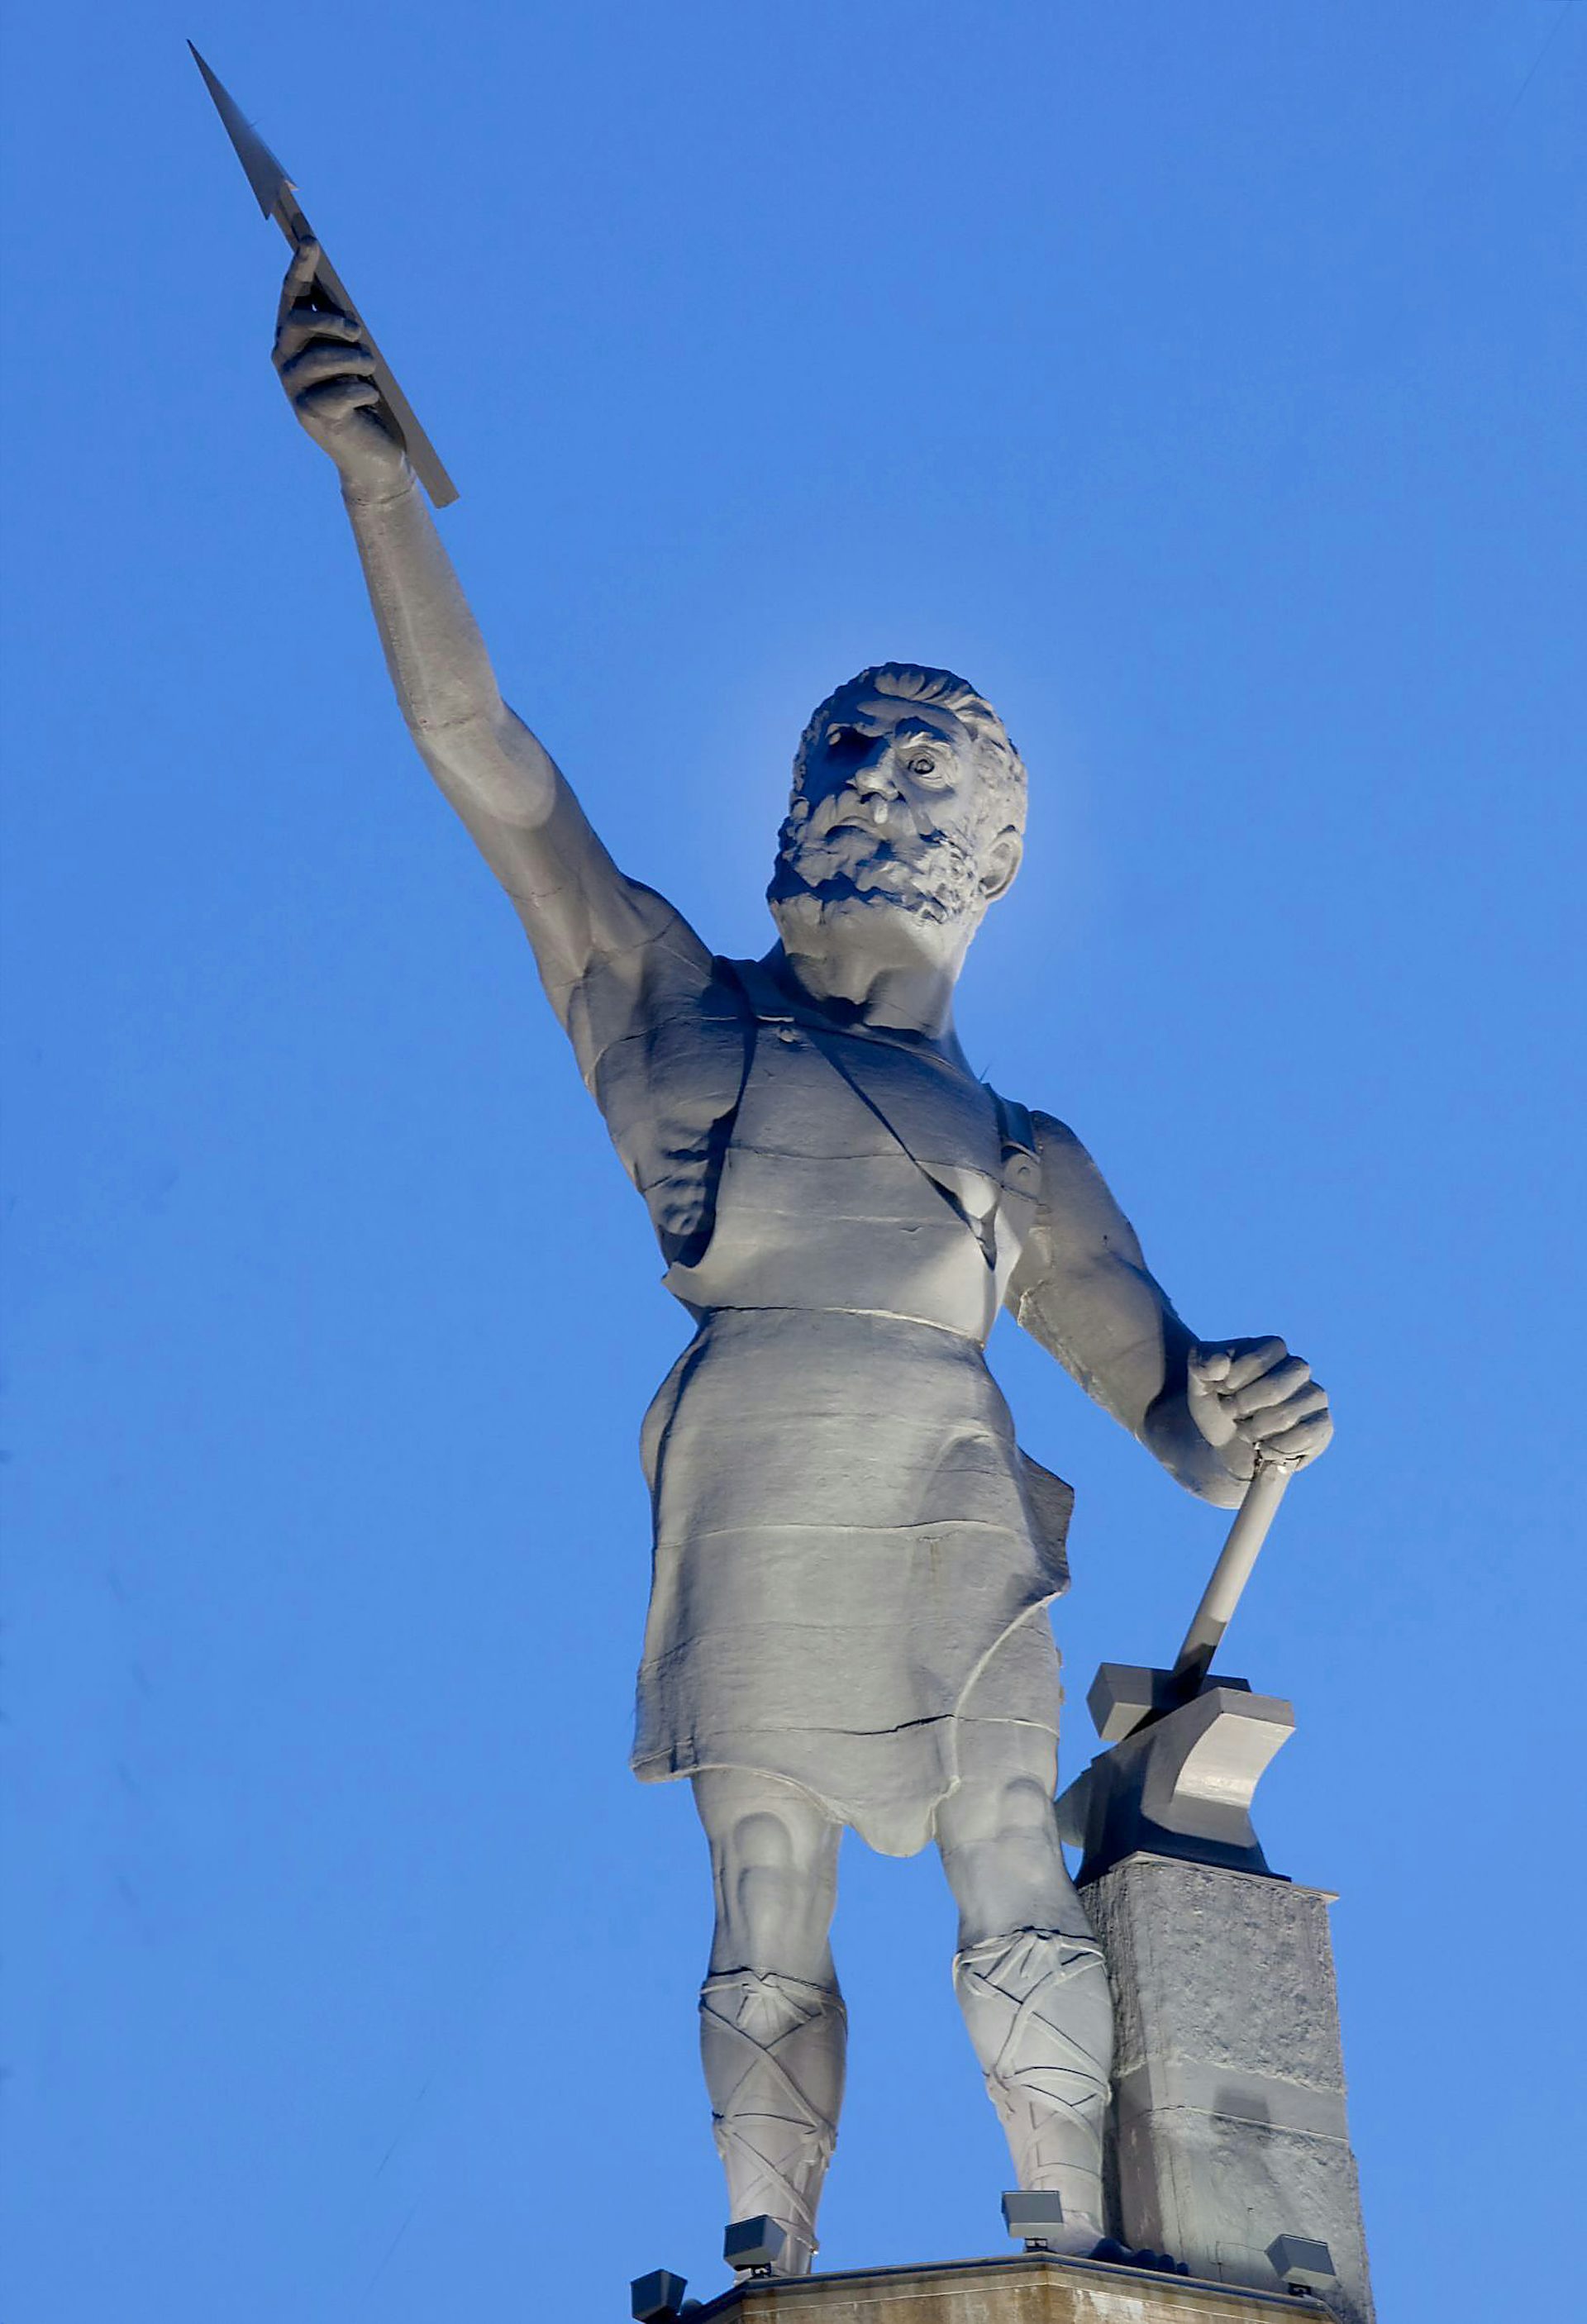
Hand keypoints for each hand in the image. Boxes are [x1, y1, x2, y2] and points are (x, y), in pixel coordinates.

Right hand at [271, 240, 405, 491]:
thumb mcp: (354, 360)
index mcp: (294, 341)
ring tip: (371, 368)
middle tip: (357, 331)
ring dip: (354, 359)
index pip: (291, 297)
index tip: (311, 241)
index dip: (300, 268)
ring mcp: (295, 390)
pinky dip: (362, 392)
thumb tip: (345, 306)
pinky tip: (370, 400)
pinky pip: (340, 392)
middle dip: (329, 320)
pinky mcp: (311, 416)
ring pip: (321, 358)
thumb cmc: (364, 400)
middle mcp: (285, 361)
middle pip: (297, 322)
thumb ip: (344, 333)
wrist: (371, 455)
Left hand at [1186, 1337, 1332, 1477]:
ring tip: (1246, 1431)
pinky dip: (1277, 1447)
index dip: (1234, 1381)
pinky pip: (1307, 1435)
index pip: (1258, 1359)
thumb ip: (1202, 1364)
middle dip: (1244, 1408)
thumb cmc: (1216, 1404)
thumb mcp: (1199, 1381)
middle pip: (1275, 1389)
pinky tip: (1264, 1447)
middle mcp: (1299, 1369)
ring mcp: (1314, 1396)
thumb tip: (1220, 1362)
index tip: (1222, 1390)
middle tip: (1233, 1414)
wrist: (1224, 1443)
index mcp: (1272, 1348)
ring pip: (1288, 1414)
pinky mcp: (1322, 1425)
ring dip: (1256, 1429)